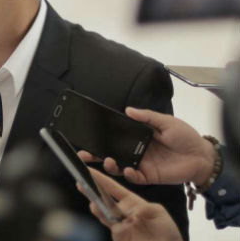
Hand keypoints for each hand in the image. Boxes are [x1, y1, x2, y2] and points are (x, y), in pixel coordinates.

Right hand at [78, 107, 216, 185]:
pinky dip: (129, 174)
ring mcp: (141, 164)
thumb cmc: (185, 136)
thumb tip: (128, 109)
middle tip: (84, 153)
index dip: (101, 137)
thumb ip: (147, 117)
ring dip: (110, 165)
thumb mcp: (166, 121)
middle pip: (111, 153)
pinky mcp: (149, 176)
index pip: (115, 137)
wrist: (202, 155)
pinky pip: (134, 177)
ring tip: (107, 161)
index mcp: (138, 136)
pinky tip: (127, 170)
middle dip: (96, 154)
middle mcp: (136, 150)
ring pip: (119, 166)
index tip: (89, 136)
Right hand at [83, 168, 181, 240]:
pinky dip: (105, 220)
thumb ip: (147, 209)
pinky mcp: (119, 235)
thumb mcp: (159, 214)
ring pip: (103, 212)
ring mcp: (119, 224)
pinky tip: (105, 215)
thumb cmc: (166, 232)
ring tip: (93, 202)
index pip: (113, 187)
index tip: (89, 169)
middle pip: (103, 198)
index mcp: (131, 201)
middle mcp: (122, 211)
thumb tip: (134, 212)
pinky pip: (110, 226)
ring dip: (96, 206)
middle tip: (80, 181)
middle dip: (91, 190)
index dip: (101, 178)